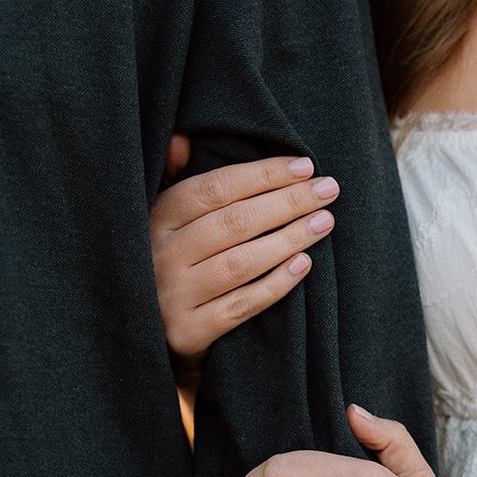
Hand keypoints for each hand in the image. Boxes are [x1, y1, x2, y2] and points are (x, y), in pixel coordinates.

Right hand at [150, 139, 339, 374]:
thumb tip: (182, 140)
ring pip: (240, 263)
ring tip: (324, 222)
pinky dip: (275, 284)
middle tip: (328, 190)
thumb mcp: (161, 221)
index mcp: (156, 219)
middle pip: (234, 222)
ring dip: (289, 239)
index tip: (305, 167)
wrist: (148, 336)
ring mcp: (173, 296)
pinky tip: (303, 265)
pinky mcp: (188, 332)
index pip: (216, 188)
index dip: (264, 175)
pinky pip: (241, 306)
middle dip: (288, 202)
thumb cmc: (168, 266)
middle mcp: (161, 255)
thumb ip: (172, 178)